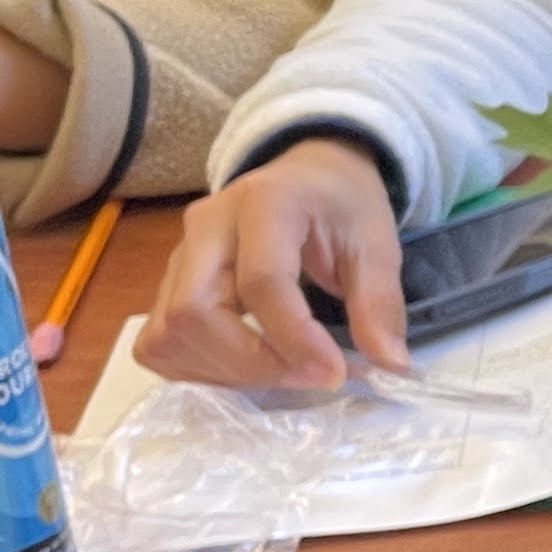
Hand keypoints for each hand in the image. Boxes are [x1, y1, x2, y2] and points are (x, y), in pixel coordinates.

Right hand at [142, 138, 406, 389]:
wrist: (308, 175)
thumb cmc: (341, 206)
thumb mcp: (377, 242)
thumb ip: (380, 302)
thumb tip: (391, 366)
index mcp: (265, 203)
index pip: (262, 282)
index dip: (295, 338)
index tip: (333, 373)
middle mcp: (206, 225)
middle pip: (195, 311)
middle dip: (251, 362)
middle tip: (308, 376)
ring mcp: (178, 254)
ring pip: (170, 333)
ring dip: (224, 372)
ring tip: (282, 373)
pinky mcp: (167, 283)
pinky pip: (160, 342)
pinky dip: (198, 370)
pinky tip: (245, 369)